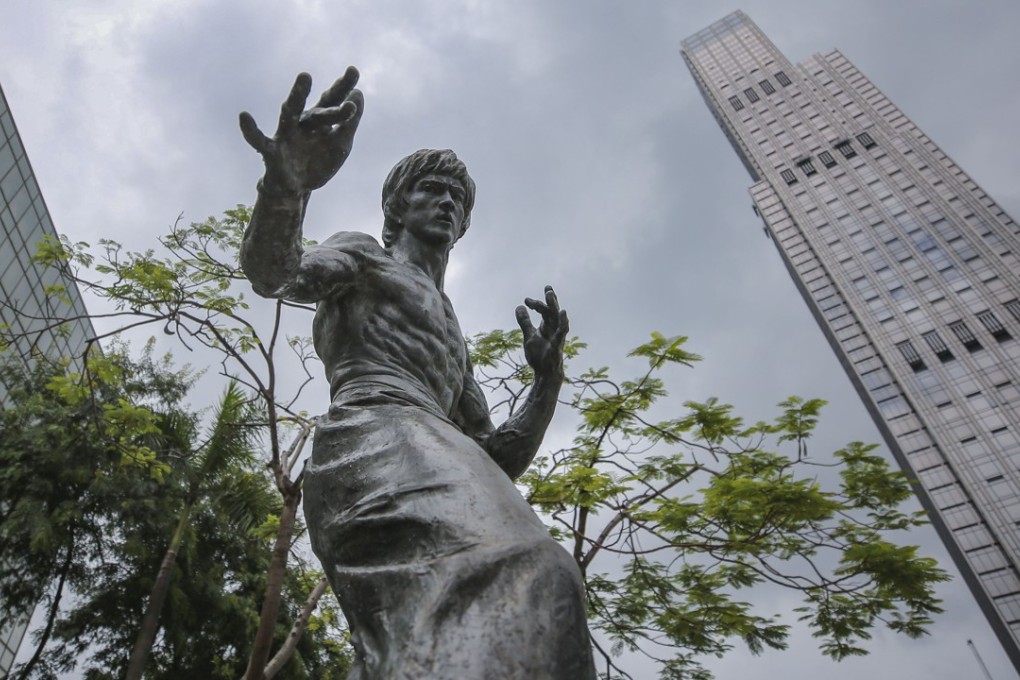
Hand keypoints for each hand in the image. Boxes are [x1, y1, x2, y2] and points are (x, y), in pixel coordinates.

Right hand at [239, 68, 363, 194]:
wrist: (296, 188)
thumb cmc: (318, 162)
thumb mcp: (340, 145)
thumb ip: (349, 123)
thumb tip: (358, 94)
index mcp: (321, 121)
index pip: (334, 101)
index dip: (344, 86)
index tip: (354, 70)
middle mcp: (304, 122)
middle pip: (321, 105)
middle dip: (332, 90)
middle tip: (346, 71)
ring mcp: (287, 134)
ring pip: (291, 111)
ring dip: (299, 94)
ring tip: (306, 76)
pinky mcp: (272, 150)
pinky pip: (258, 139)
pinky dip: (250, 129)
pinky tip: (244, 116)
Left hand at [516, 286, 568, 377]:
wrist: (545, 373)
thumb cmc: (539, 355)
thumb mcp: (529, 336)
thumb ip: (525, 322)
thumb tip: (519, 306)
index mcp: (547, 325)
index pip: (544, 310)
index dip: (538, 303)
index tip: (526, 300)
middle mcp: (554, 328)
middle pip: (552, 311)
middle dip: (550, 300)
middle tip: (547, 289)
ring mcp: (557, 336)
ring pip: (556, 318)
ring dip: (553, 306)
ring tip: (550, 294)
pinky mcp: (558, 344)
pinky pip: (561, 331)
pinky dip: (563, 322)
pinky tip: (563, 312)